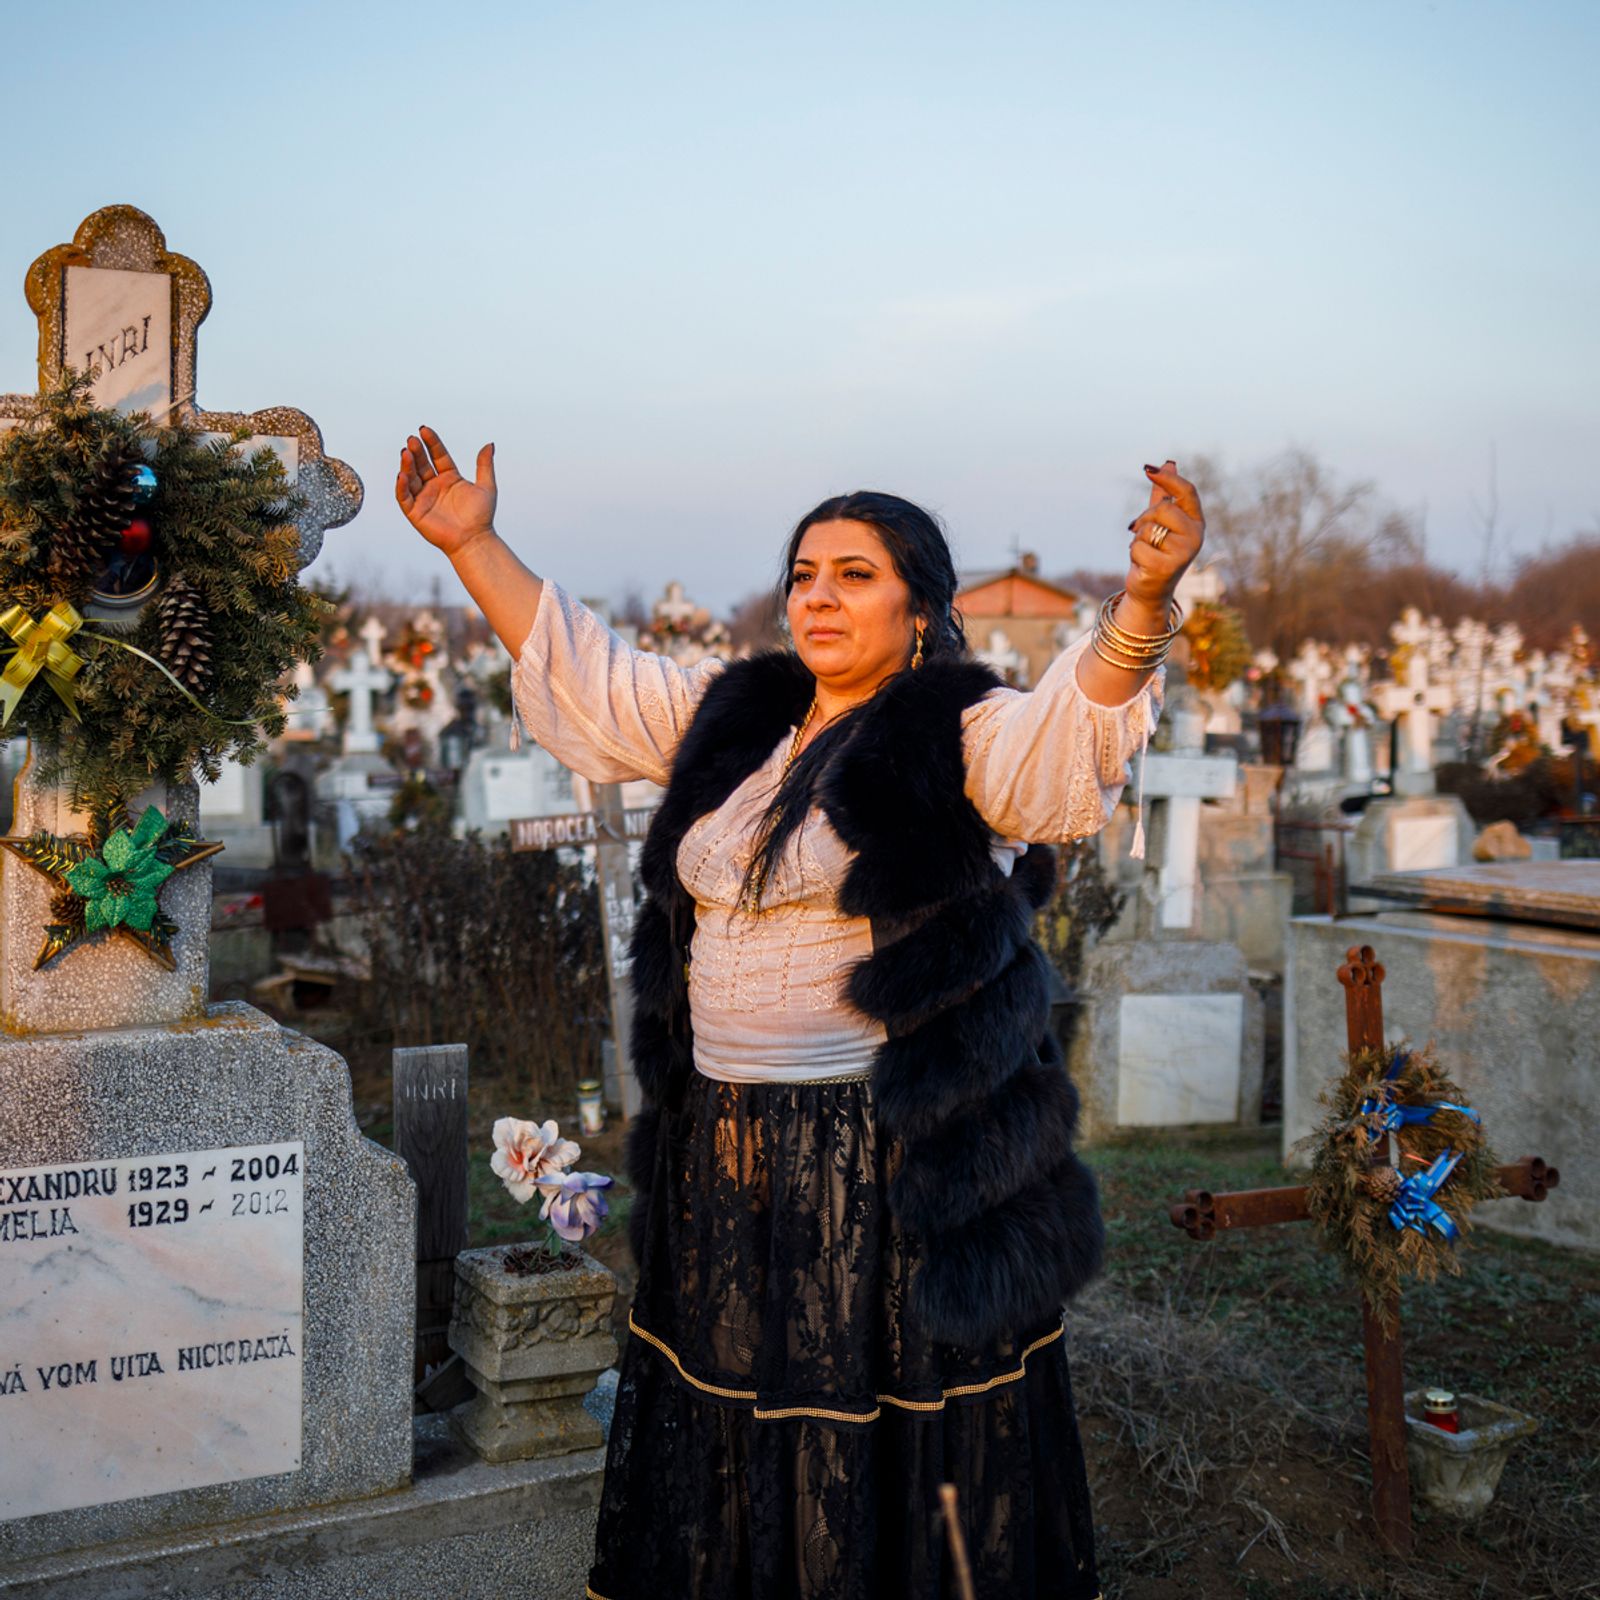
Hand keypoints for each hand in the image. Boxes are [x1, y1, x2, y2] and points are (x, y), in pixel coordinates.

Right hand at [395, 426, 497, 556]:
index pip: (438, 456)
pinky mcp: (415, 512)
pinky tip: (402, 475)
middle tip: (412, 439)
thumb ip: (484, 465)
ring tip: (406, 452)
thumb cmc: (481, 517)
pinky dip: (401, 486)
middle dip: (416, 451)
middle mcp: (435, 486)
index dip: (431, 443)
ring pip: (411, 477)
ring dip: (407, 465)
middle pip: (422, 464)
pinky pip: (404, 497)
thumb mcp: (486, 486)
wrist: (475, 540)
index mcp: (450, 478)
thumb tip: (489, 444)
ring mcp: (424, 498)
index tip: (424, 429)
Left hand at [1123, 459, 1204, 614]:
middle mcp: (1195, 536)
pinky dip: (1134, 555)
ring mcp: (1183, 553)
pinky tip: (1143, 565)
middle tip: (1144, 535)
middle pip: (1163, 509)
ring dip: (1138, 539)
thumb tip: (1168, 464)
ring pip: (1148, 529)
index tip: (1148, 471)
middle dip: (1146, 519)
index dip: (1168, 480)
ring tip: (1146, 552)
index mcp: (1197, 522)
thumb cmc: (1157, 552)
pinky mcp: (1166, 567)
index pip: (1187, 492)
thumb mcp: (1161, 522)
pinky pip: (1138, 547)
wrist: (1152, 591)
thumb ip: (1164, 496)